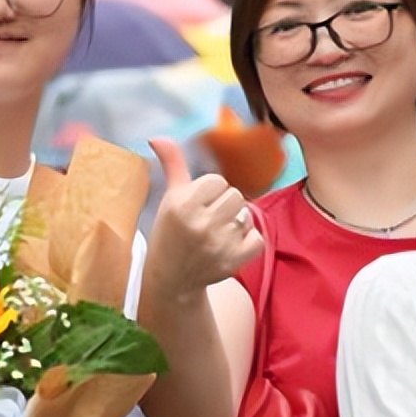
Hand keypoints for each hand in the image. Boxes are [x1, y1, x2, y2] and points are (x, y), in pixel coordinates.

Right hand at [144, 137, 263, 298]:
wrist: (171, 279)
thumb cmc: (170, 233)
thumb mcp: (169, 199)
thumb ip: (172, 165)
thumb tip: (158, 137)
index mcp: (182, 204)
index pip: (217, 181)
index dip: (209, 191)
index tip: (198, 205)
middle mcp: (200, 223)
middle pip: (235, 195)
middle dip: (224, 205)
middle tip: (209, 219)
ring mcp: (219, 244)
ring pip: (246, 215)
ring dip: (236, 222)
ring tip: (218, 232)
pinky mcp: (234, 261)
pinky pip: (257, 238)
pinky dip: (248, 241)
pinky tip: (230, 245)